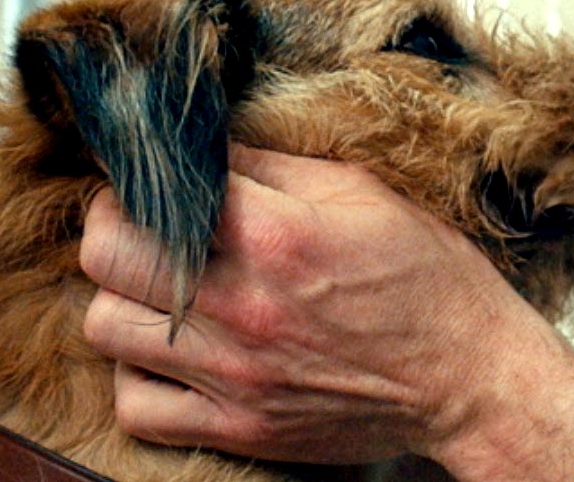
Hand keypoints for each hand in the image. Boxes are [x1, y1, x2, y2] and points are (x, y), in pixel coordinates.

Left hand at [78, 145, 573, 479]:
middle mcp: (244, 304)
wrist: (469, 378)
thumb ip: (271, 165)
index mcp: (276, 233)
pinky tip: (172, 353)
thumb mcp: (360, 191)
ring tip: (159, 291)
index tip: (150, 181)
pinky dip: (139, 376)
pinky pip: (135, 405)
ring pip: (105, 328)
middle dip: (114, 228)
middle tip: (142, 227)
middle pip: (104, 255)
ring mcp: (234, 373)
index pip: (151, 191)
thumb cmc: (424, 276)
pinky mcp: (238, 427)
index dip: (138, 178)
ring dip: (122, 301)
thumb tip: (198, 147)